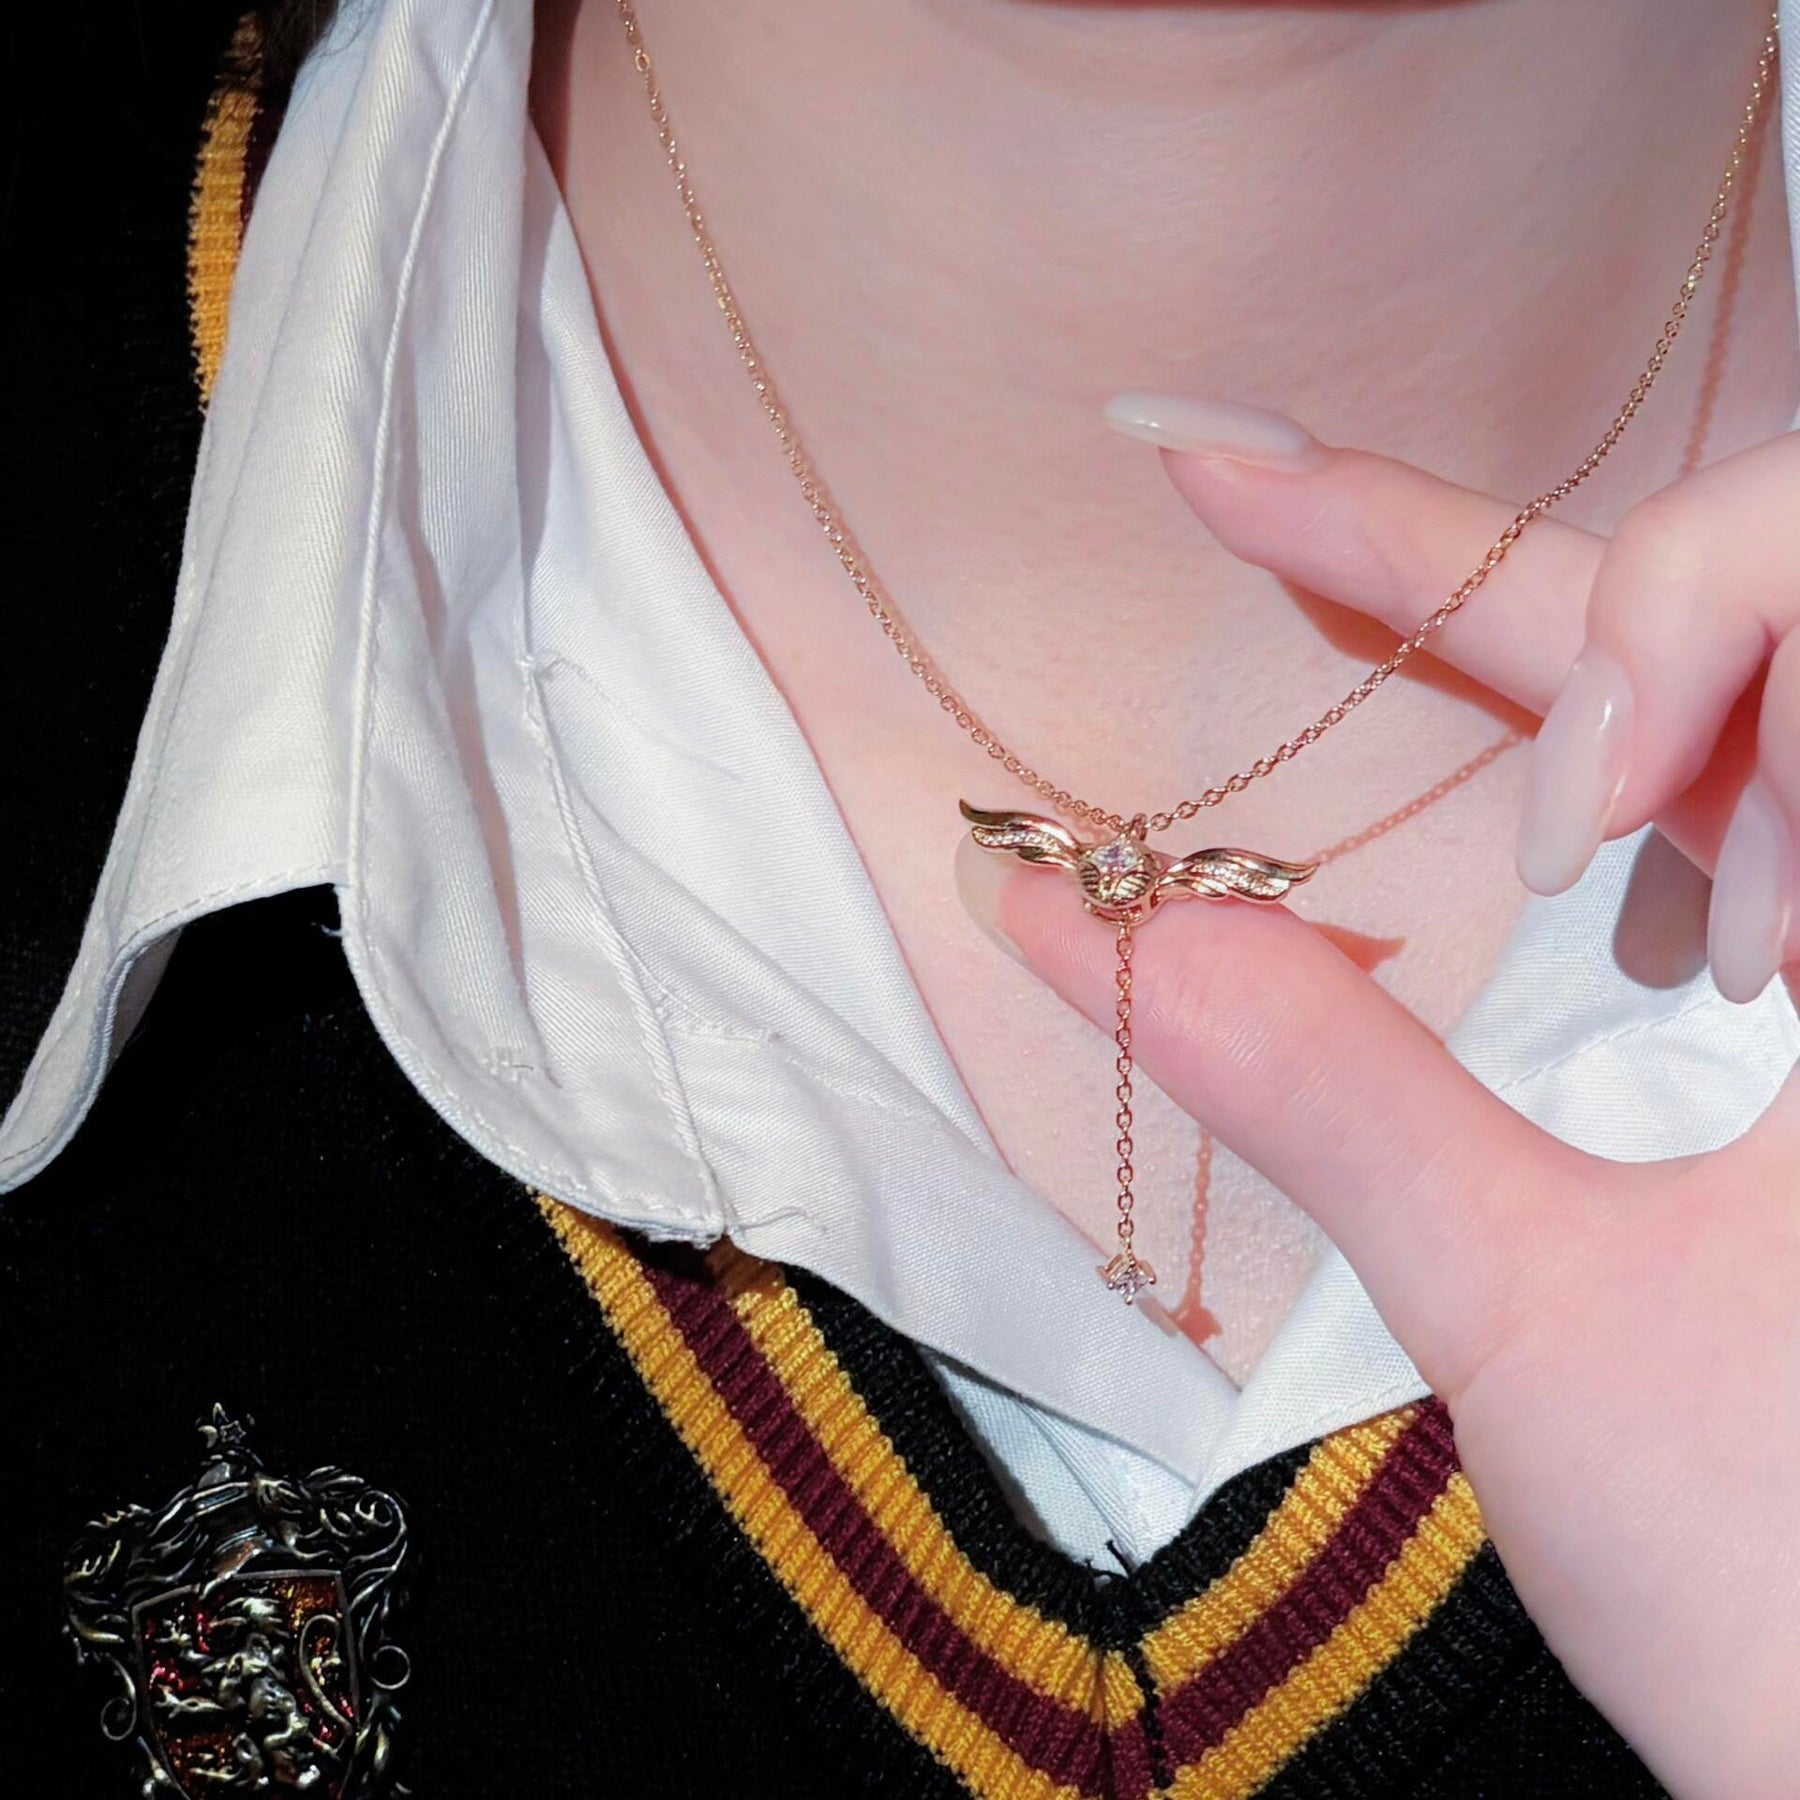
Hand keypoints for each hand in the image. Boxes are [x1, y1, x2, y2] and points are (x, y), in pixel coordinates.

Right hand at [957, 413, 1799, 1798]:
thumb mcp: (1537, 1327)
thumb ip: (1319, 1094)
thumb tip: (1085, 924)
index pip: (1719, 592)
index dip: (1453, 542)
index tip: (1219, 495)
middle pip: (1738, 590)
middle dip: (1510, 580)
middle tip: (1271, 547)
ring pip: (1758, 694)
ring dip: (1593, 676)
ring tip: (1481, 781)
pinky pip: (1773, 818)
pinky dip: (1648, 784)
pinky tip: (1590, 876)